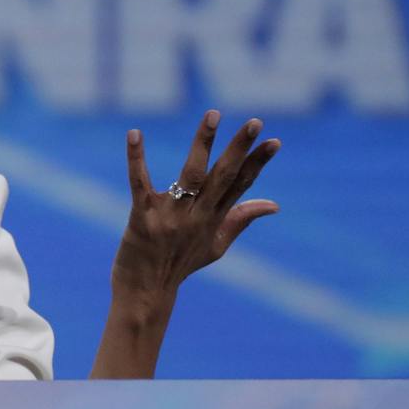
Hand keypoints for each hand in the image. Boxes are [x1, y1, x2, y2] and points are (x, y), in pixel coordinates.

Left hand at [112, 111, 279, 300]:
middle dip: (239, 149)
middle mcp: (197, 216)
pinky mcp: (141, 218)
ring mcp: (170, 217)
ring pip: (190, 175)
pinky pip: (139, 183)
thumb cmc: (180, 265)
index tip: (274, 140)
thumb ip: (241, 219)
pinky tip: (134, 133)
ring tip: (213, 115)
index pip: (241, 185)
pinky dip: (136, 158)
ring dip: (202, 144)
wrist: (145, 293)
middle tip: (254, 122)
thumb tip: (275, 204)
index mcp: (214, 219)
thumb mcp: (216, 245)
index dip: (258, 163)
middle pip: (223, 176)